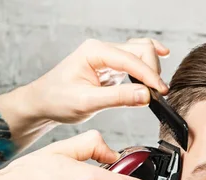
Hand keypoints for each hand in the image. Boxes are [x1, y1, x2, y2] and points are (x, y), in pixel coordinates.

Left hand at [0, 37, 169, 145]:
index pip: (131, 59)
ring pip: (140, 53)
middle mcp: (102, 50)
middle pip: (140, 50)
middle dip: (152, 70)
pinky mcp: (111, 67)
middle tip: (159, 94)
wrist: (43, 103)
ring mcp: (107, 57)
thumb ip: (118, 98)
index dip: (149, 75)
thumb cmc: (58, 100)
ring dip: (152, 67)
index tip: (161, 92)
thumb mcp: (87, 102)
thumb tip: (146, 95)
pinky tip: (162, 60)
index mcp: (94, 52)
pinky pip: (135, 60)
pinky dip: (148, 63)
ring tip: (159, 88)